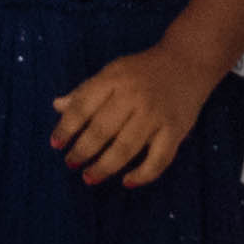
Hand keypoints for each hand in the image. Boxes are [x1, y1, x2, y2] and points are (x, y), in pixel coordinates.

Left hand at [47, 40, 209, 187]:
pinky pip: (158, 159)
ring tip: (89, 177)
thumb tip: (57, 106)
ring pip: (126, 148)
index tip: (56, 144)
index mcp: (113, 79)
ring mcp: (156, 114)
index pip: (83, 106)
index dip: (66, 127)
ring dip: (105, 167)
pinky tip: (127, 181)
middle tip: (71, 164)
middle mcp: (133, 96)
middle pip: (102, 130)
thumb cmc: (143, 70)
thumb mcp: (112, 72)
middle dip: (83, 151)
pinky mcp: (175, 130)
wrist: (187, 61)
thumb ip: (86, 91)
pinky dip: (143, 175)